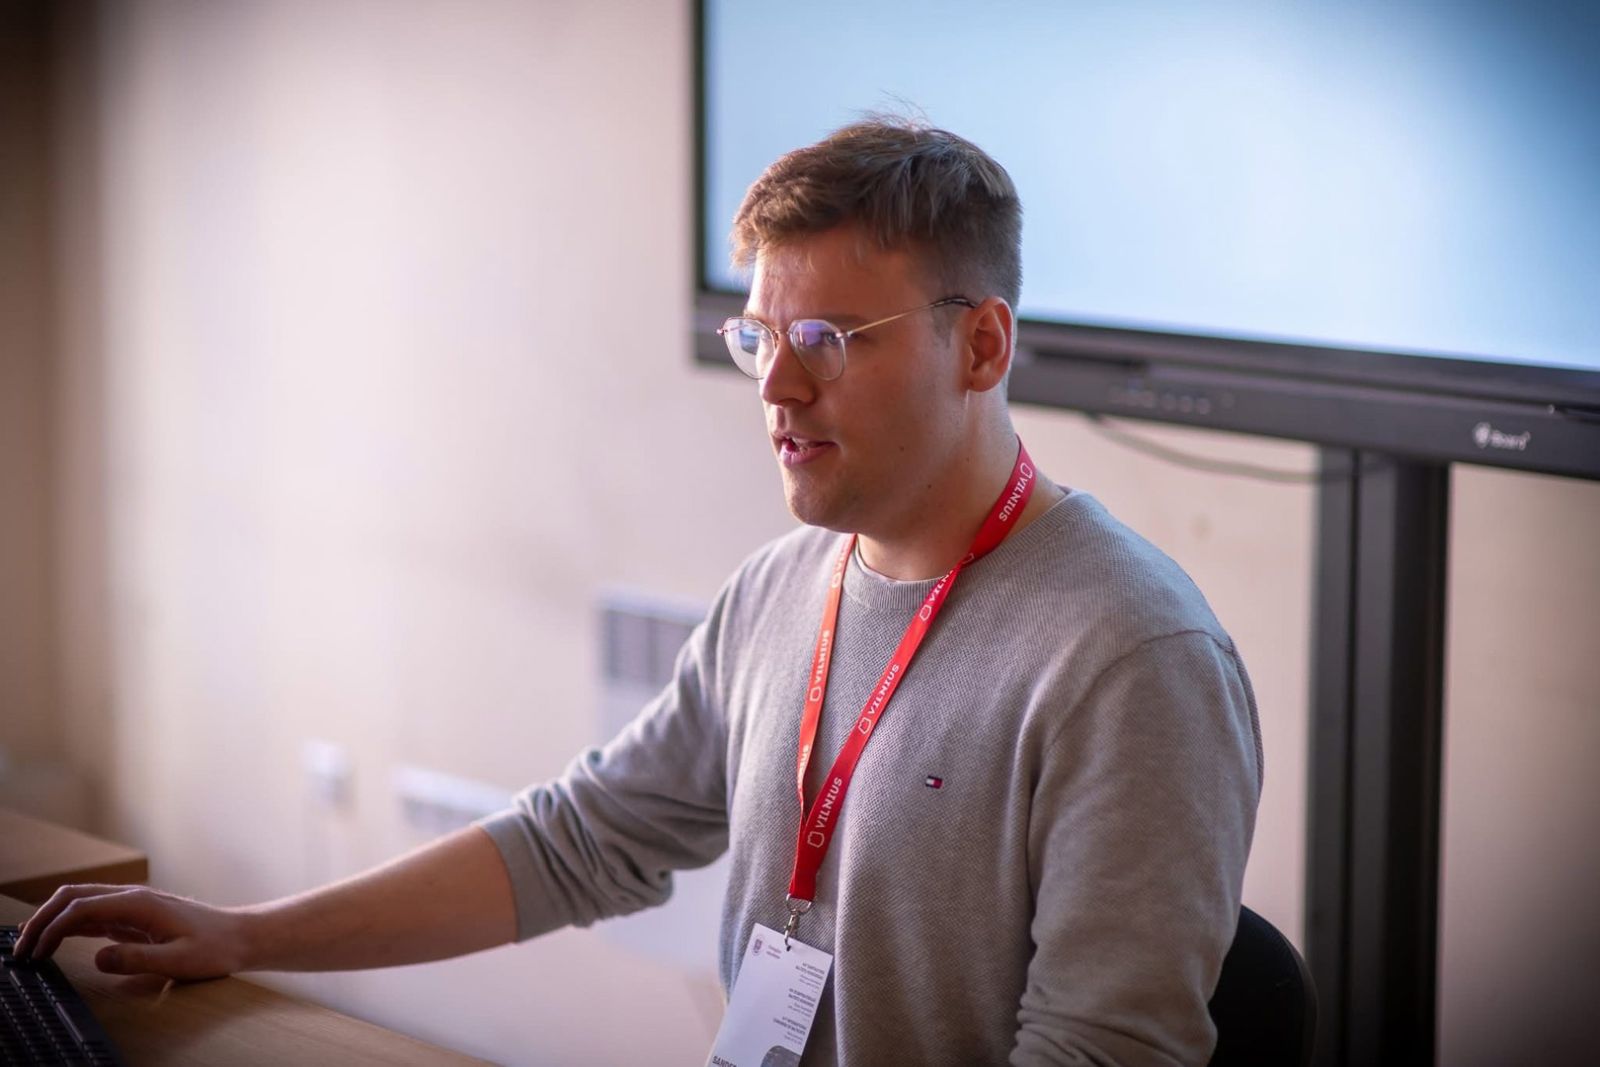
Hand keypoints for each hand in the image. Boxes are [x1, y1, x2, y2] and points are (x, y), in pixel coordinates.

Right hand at [15, 884, 249, 980]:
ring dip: (52, 922)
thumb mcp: (178, 959)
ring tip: (31, 948)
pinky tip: (56, 942)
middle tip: (21, 948)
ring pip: (80, 904)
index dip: (52, 928)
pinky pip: (94, 917)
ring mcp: (132, 906)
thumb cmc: (215, 948)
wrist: (240, 937)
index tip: (34, 952)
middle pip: (74, 897)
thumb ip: (137, 958)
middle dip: (42, 918)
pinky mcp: (134, 918)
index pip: (81, 907)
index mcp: (138, 903)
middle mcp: (132, 898)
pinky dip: (69, 927)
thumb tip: (99, 958)